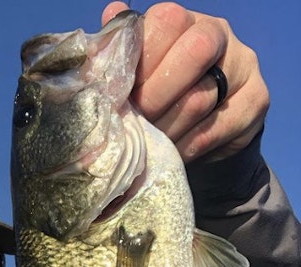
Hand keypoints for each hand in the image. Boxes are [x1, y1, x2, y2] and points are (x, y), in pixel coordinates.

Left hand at [101, 2, 268, 162]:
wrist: (197, 131)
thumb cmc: (157, 96)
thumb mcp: (135, 74)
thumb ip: (121, 51)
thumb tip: (110, 14)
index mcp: (183, 21)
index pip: (166, 21)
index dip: (141, 61)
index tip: (121, 94)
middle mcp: (218, 34)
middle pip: (195, 51)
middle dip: (155, 95)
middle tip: (136, 121)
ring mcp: (243, 65)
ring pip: (201, 99)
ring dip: (166, 128)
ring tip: (146, 143)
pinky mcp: (256, 100)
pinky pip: (216, 128)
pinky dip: (186, 146)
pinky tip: (171, 153)